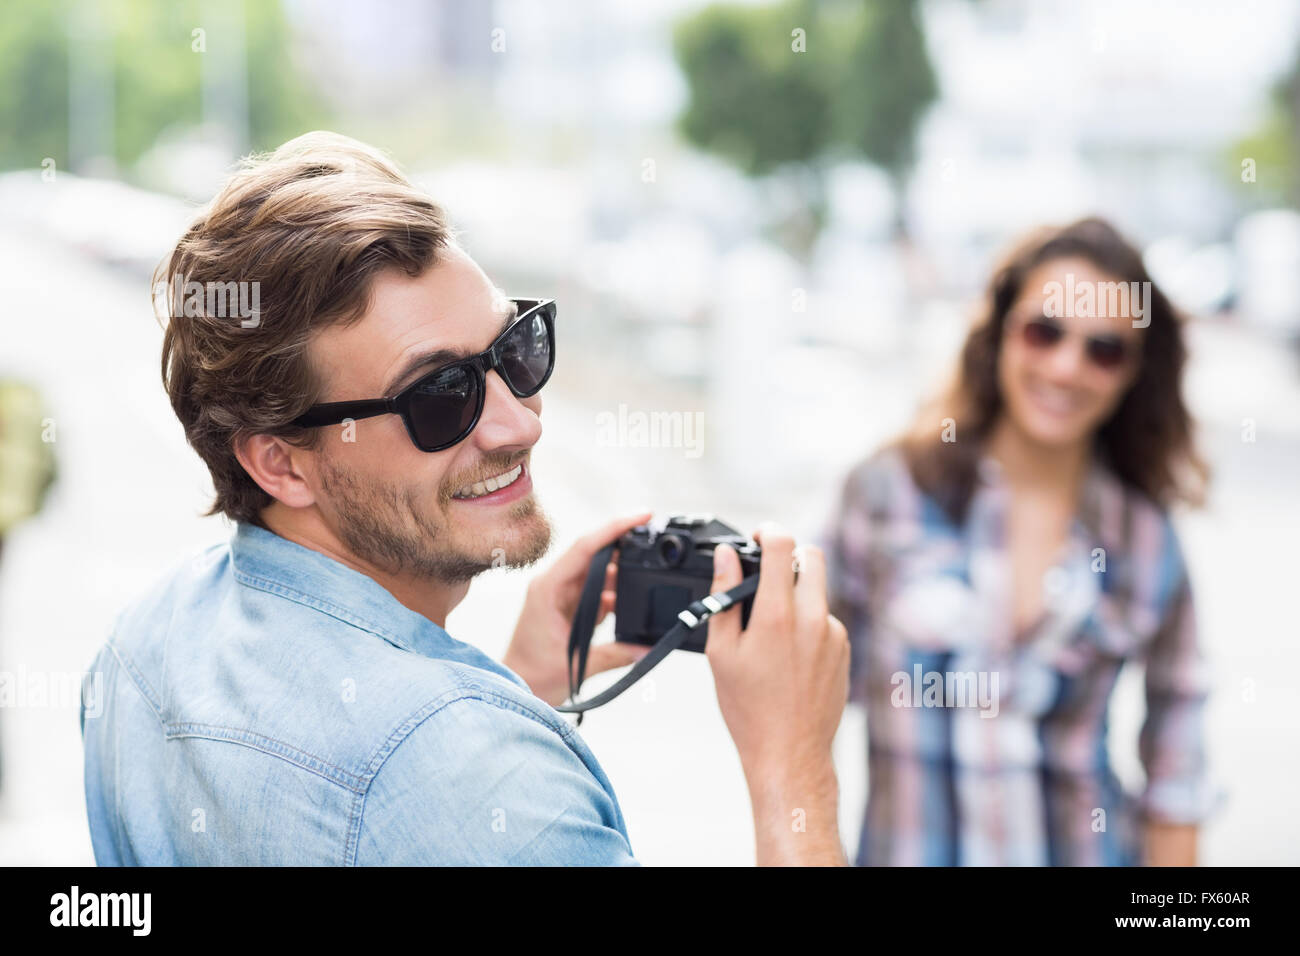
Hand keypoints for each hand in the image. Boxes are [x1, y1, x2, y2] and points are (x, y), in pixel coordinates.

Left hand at [503, 512, 652, 706]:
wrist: (516, 689)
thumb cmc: (532, 675)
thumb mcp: (577, 664)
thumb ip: (616, 655)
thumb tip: (648, 647)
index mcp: (548, 588)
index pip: (585, 546)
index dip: (614, 528)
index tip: (642, 516)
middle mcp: (554, 585)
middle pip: (593, 551)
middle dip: (624, 541)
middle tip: (654, 534)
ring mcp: (562, 595)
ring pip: (598, 569)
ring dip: (622, 568)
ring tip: (648, 567)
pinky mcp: (570, 608)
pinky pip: (598, 589)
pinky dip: (617, 590)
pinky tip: (632, 596)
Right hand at [707, 522, 849, 864]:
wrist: (790, 752)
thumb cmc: (748, 708)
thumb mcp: (721, 652)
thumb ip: (723, 597)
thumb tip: (726, 557)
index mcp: (778, 615)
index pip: (782, 545)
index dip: (768, 531)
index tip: (758, 537)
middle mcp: (813, 618)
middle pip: (812, 556)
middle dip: (789, 555)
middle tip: (766, 575)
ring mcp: (834, 634)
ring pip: (818, 590)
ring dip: (797, 593)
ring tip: (770, 631)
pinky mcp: (844, 650)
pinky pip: (826, 619)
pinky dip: (808, 622)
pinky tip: (788, 655)